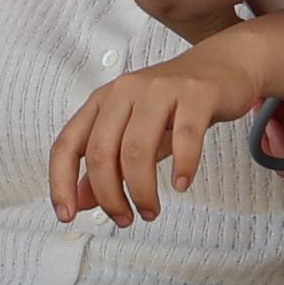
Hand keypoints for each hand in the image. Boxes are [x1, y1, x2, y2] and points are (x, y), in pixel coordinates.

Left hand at [49, 43, 258, 226]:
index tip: (67, 215)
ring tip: (150, 210)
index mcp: (102, 101)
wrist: (222, 66)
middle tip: (125, 219)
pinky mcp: (195, 94)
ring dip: (142, 190)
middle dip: (110, 196)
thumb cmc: (174, 103)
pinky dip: (182, 166)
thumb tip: (81, 201)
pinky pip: (185, 136)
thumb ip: (106, 165)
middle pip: (102, 152)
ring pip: (137, 148)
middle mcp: (125, 91)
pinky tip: (181, 184)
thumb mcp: (133, 132)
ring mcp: (160, 89)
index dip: (60, 182)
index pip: (68, 144)